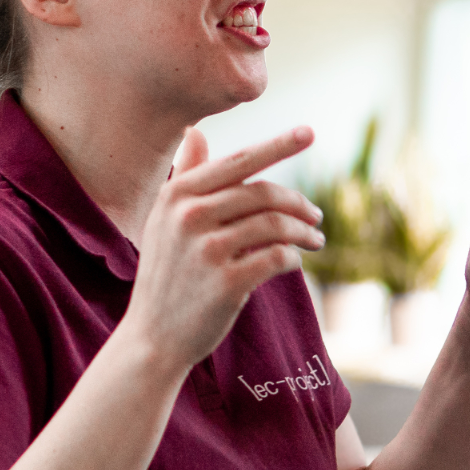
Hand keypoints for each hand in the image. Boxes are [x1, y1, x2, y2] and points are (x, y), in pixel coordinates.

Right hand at [126, 126, 323, 372]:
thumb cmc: (166, 275)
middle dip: (299, 203)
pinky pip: (277, 257)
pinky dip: (293, 258)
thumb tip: (196, 132)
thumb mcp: (164, 222)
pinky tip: (294, 262)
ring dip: (304, 231)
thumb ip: (185, 176)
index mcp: (176, 194)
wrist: (152, 338)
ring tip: (315, 240)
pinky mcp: (227, 282)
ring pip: (275, 225)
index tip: (310, 132)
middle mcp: (188, 216)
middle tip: (316, 216)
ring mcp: (207, 249)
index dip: (278, 145)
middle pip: (263, 193)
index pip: (238, 161)